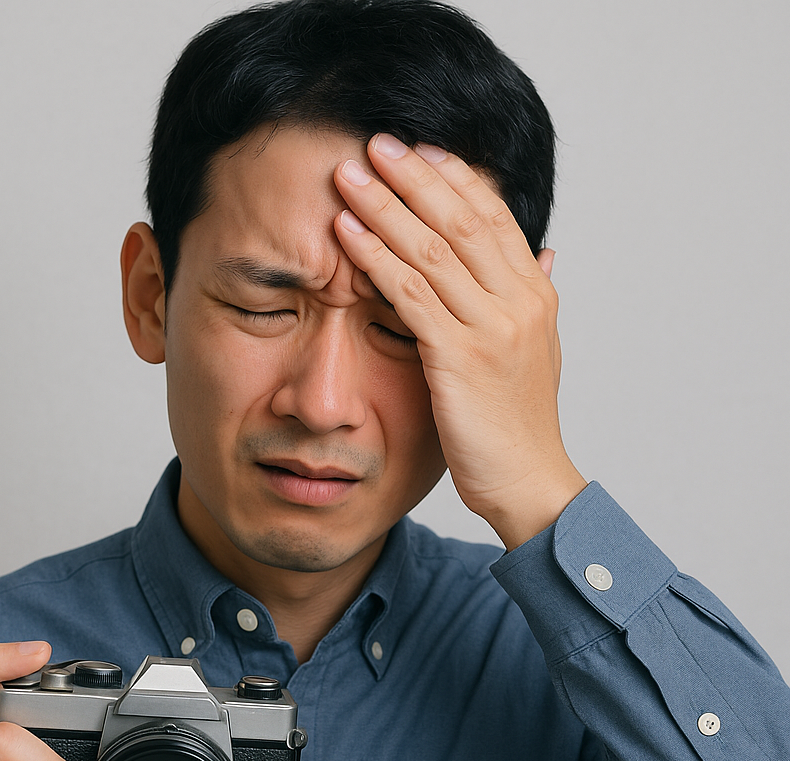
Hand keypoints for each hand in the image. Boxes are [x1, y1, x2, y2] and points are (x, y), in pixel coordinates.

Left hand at [332, 133, 585, 548]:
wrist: (529, 482)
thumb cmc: (521, 424)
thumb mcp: (537, 351)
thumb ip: (535, 298)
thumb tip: (547, 253)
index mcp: (535, 295)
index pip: (493, 218)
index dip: (454, 179)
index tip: (419, 149)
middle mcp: (518, 301)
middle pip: (460, 220)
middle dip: (414, 178)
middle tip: (374, 143)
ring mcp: (491, 328)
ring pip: (432, 250)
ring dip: (385, 208)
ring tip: (348, 177)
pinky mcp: (459, 358)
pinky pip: (411, 296)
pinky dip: (376, 260)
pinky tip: (346, 236)